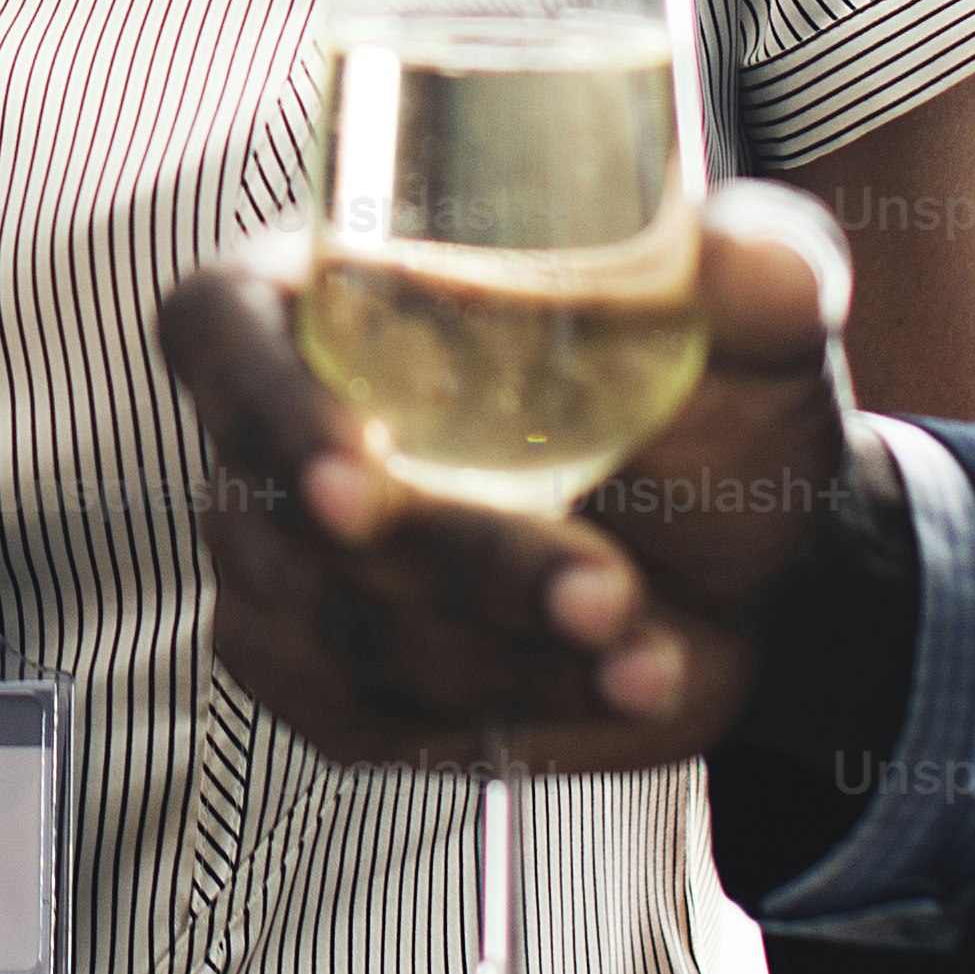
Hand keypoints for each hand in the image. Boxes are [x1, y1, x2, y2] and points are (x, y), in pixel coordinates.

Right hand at [166, 180, 906, 774]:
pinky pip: (376, 719)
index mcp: (328, 290)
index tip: (359, 470)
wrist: (737, 555)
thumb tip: (750, 254)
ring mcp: (286, 569)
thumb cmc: (705, 402)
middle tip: (604, 587)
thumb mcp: (747, 324)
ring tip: (650, 646)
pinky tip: (618, 683)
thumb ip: (757, 273)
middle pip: (285, 517)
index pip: (217, 332)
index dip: (264, 405)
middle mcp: (278, 431)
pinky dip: (508, 707)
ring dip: (503, 649)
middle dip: (454, 564)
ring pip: (341, 631)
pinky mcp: (331, 681)